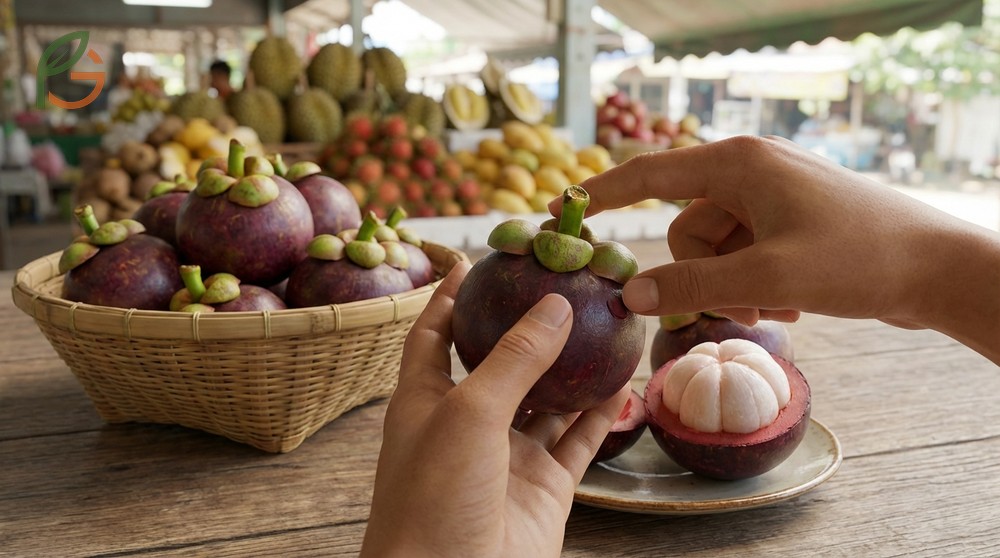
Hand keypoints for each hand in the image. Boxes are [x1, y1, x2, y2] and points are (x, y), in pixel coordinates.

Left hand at [361, 262, 628, 556]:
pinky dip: (600, 412)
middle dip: (526, 327)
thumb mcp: (468, 412)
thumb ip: (513, 359)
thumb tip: (555, 306)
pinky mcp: (544, 488)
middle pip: (499, 362)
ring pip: (547, 401)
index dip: (449, 298)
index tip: (474, 262)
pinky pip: (577, 440)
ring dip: (573, 368)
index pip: (433, 335)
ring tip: (602, 324)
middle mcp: (466, 425)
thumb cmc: (434, 498)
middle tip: (559, 285)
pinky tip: (622, 380)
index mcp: (425, 401)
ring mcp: (507, 457)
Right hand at [557, 136, 999, 363]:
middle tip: (742, 307)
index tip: (563, 209)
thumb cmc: (855, 259)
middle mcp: (750, 174)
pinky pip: (745, 257)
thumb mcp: (767, 277)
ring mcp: (772, 199)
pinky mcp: (790, 224)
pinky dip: (757, 286)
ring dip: (734, 288)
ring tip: (779, 310)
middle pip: (687, 230)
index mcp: (738, 165)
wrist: (937, 269)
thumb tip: (629, 292)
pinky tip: (794, 306)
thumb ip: (693, 285)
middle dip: (703, 277)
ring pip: (716, 251)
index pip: (649, 173)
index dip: (602, 193)